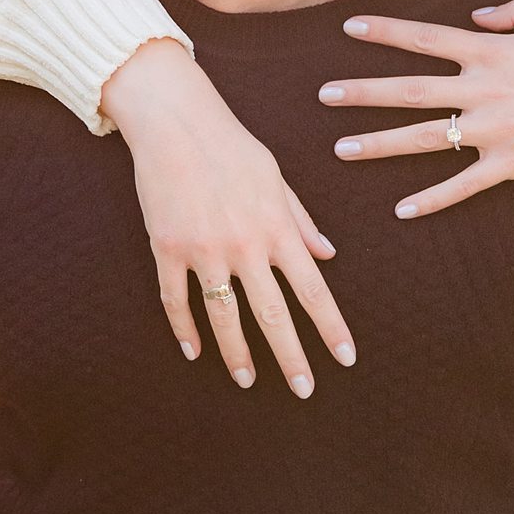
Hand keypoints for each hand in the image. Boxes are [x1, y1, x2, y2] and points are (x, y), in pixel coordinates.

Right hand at [102, 39, 356, 394]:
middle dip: (291, 357)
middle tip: (305, 391)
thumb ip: (301, 221)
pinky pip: (177, 300)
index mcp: (277, 228)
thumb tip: (327, 255)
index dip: (331, 328)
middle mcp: (245, 245)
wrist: (176, 122)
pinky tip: (194, 351)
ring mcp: (204, 250)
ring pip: (224, 316)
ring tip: (247, 379)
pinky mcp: (168, 249)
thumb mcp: (277, 179)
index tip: (346, 358)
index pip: (313, 290)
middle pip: (274, 315)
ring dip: (237, 353)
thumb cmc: (232, 146)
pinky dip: (185, 328)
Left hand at [318, 1, 513, 218]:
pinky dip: (432, 199)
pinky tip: (401, 210)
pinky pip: (463, 186)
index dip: (385, 32)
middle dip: (362, 92)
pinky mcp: (509, 165)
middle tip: (322, 94)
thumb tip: (475, 17)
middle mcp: (485, 91)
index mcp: (494, 52)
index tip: (349, 29)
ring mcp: (494, 131)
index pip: (426, 39)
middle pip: (410, 92)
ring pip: (424, 139)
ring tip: (340, 149)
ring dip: (378, 144)